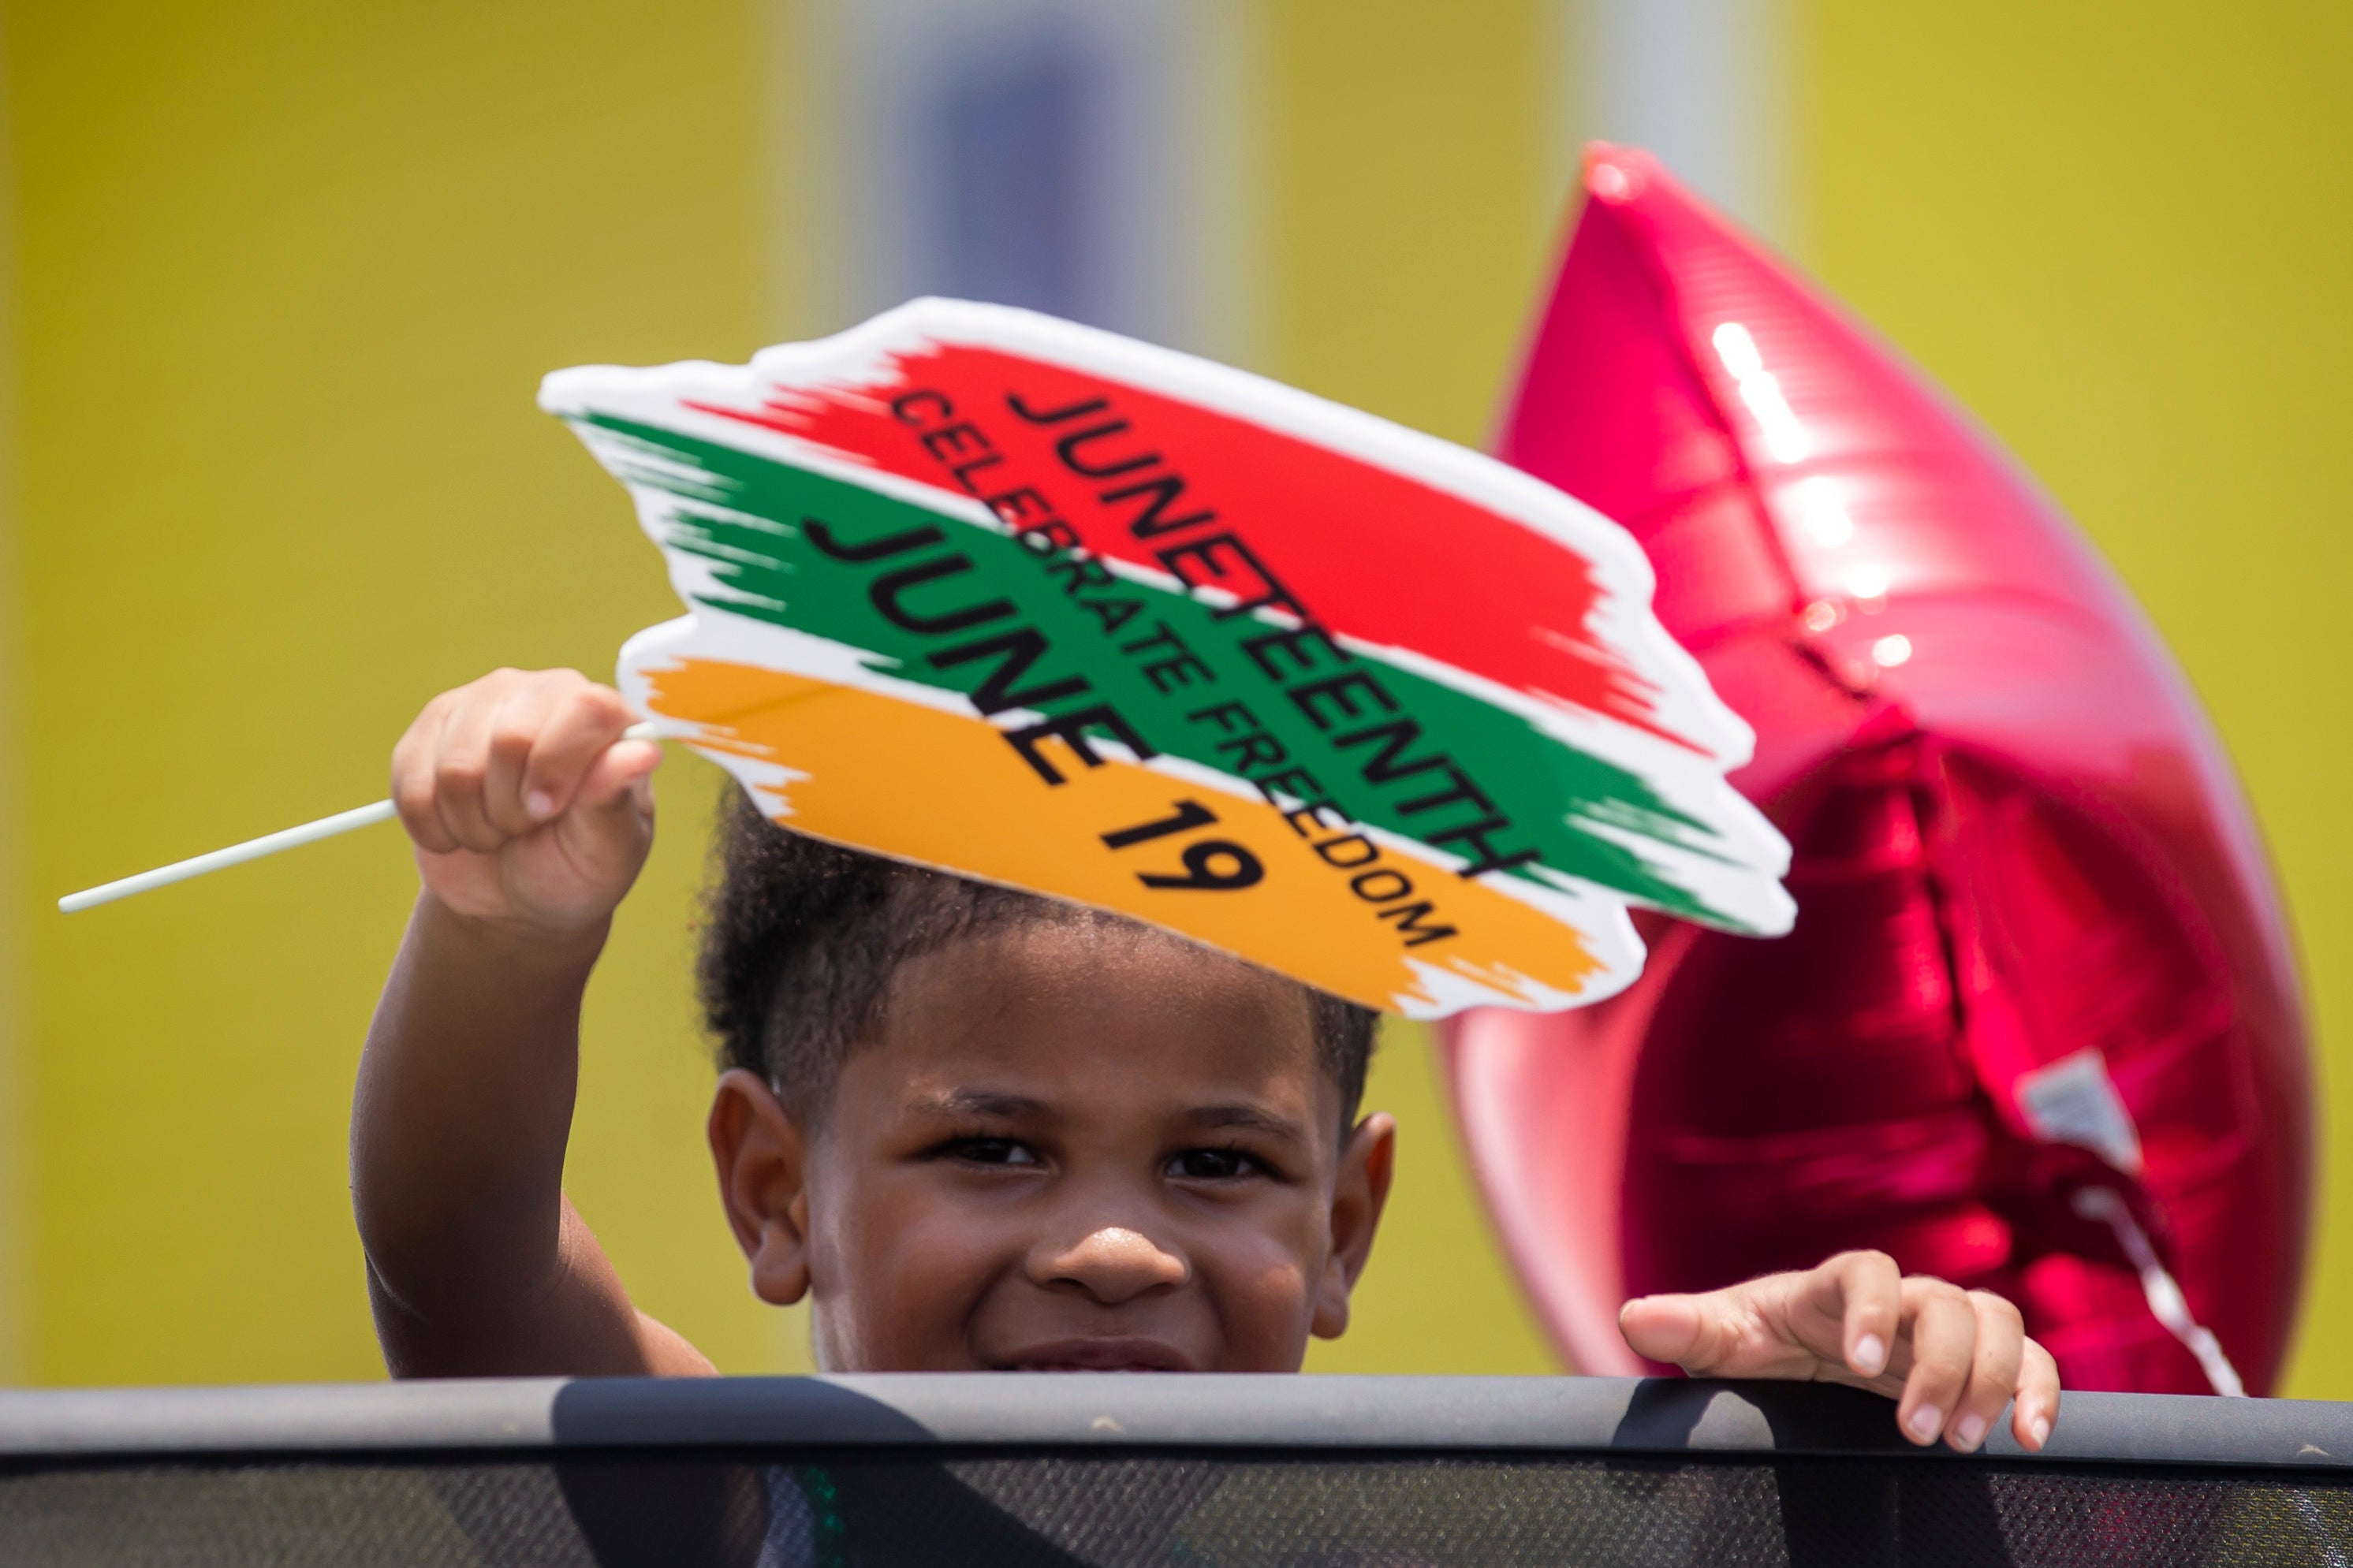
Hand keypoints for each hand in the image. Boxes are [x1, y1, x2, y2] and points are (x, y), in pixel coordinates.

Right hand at [389, 668, 658, 936]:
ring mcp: (483, 703)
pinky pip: (411, 780)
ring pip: (455, 765)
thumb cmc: (575, 868)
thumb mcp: (608, 849)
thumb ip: (616, 800)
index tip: (548, 813)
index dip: (559, 766)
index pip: (587, 709)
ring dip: (472, 822)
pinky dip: (432, 826)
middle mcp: (545, 694)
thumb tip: (642, 752)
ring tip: (498, 830)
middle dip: (513, 808)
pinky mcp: (430, 729)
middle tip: (528, 828)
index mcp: (604, 717)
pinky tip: (458, 828)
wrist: (514, 897)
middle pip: (510, 739)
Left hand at [1618, 1251, 2058, 1452]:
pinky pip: (2031, 1360)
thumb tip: (1637, 1318)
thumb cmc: (1762, 1343)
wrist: (1803, 1358)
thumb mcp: (1724, 1340)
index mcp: (1834, 1285)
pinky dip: (2041, 1390)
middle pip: (1944, 1302)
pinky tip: (2031, 1436)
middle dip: (1939, 1366)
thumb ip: (1688, 1329)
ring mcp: (1944, 1325)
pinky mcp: (1979, 1361)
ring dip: (1992, 1379)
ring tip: (1964, 1439)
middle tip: (1916, 1431)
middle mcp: (1899, 1297)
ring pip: (1997, 1322)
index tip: (1858, 1365)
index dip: (1870, 1308)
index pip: (1865, 1270)